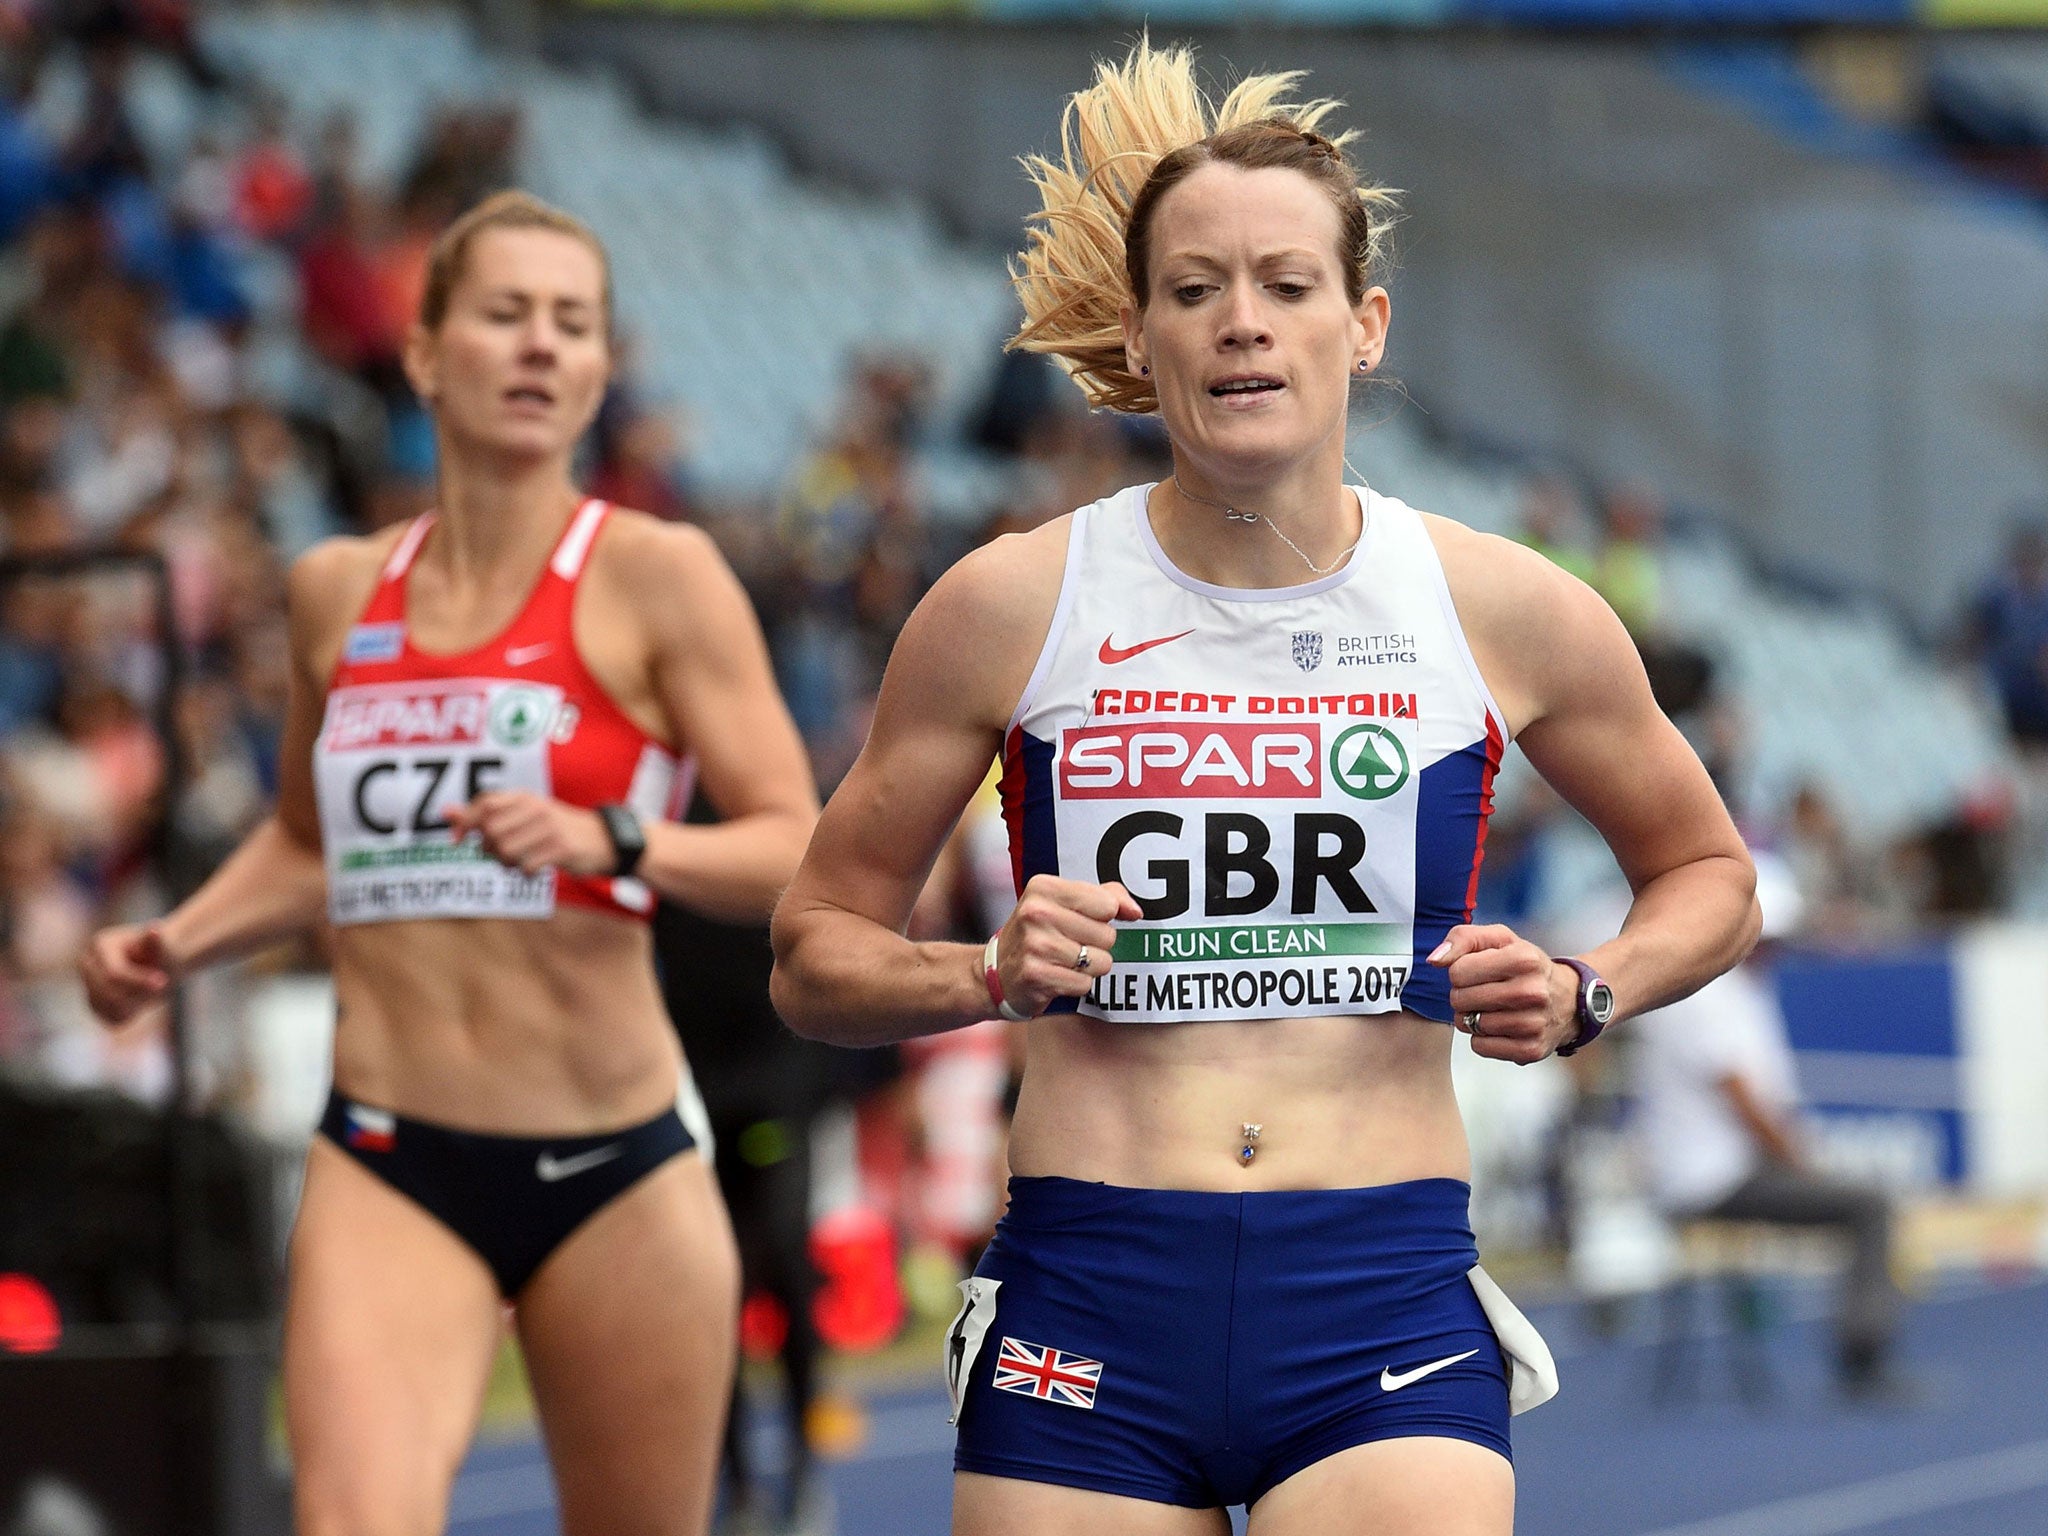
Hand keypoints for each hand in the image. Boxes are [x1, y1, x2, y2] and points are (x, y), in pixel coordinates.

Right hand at [80, 921, 177, 1024]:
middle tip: (163, 987)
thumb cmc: (163, 951)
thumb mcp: (164, 946)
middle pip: (108, 993)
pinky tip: (142, 999)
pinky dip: (132, 1012)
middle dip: (139, 993)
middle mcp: (86, 964)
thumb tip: (154, 929)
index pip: (114, 973)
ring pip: (110, 1008)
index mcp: (99, 944)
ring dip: (137, 1004)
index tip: (163, 982)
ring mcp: (86, 984)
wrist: (159, 963)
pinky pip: (112, 1017)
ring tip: (151, 990)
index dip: (139, 980)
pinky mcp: (94, 1002)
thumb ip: (158, 943)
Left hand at [446, 793, 614, 877]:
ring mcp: (549, 827)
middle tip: (501, 854)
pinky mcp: (561, 848)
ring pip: (506, 851)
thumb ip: (485, 814)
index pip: (484, 804)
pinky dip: (525, 872)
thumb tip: (446, 812)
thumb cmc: (554, 828)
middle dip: (488, 849)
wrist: (601, 839)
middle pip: (491, 832)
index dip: (465, 823)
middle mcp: (536, 808)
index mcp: (524, 797)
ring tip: (519, 861)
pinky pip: (526, 867)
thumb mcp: (523, 815)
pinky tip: (535, 867)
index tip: (457, 841)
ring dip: (506, 864)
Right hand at [985, 875, 1140, 1018]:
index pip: (1107, 904)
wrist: (996, 973)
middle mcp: (1037, 913)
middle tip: (1069, 944)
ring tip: (1063, 961)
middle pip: (1107, 935)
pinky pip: (1085, 984)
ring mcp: (1035, 945)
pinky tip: (1057, 977)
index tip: (1083, 921)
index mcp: (1044, 887)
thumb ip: (1107, 897)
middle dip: (1096, 944)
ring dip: (1088, 967)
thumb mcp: (1064, 904)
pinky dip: (1077, 985)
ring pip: (1100, 961)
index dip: (1102, 917)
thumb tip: (1135, 911)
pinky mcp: (1037, 976)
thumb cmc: (1039, 934)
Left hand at [1429, 924, 1577, 1063]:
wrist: (1569, 1000)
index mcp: (1523, 959)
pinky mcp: (1530, 1049)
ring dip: (1471, 1017)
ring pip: (1468, 1024)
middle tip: (1484, 991)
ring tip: (1492, 1008)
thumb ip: (1463, 938)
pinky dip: (1482, 1038)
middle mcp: (1531, 992)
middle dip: (1464, 994)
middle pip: (1460, 999)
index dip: (1461, 971)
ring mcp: (1533, 1024)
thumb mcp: (1500, 939)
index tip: (1478, 971)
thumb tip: (1435, 960)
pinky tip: (1499, 1026)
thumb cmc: (1526, 966)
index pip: (1457, 971)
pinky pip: (1480, 1047)